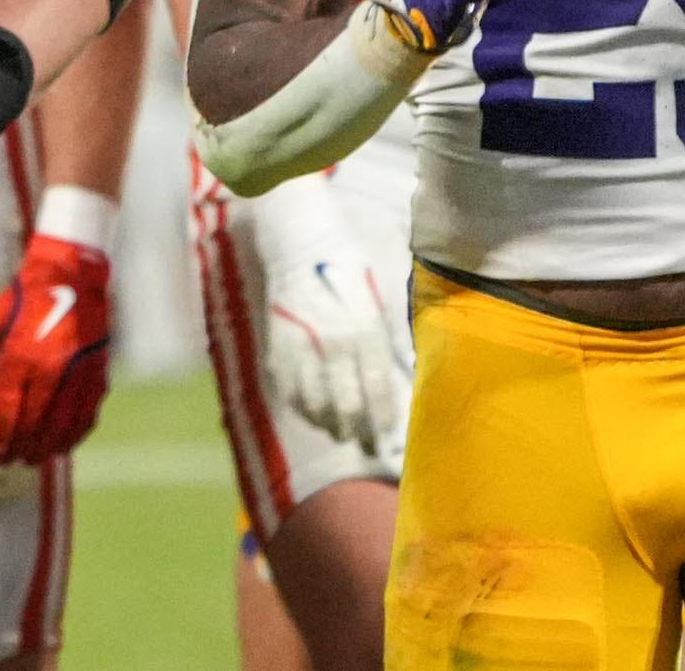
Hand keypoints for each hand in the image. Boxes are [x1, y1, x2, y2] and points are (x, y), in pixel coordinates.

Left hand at [0, 232, 111, 466]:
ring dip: (44, 450)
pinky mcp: (98, 374)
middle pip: (33, 426)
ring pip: (61, 428)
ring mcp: (79, 374)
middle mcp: (52, 369)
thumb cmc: (25, 296)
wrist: (72, 271)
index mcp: (21, 356)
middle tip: (6, 462)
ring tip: (30, 460)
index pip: (6, 414)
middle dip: (17, 450)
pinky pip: (86, 417)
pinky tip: (60, 445)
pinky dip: (73, 437)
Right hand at [263, 247, 407, 462]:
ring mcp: (300, 347)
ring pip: (316, 405)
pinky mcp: (277, 347)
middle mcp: (332, 343)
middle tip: (367, 444)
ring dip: (330, 425)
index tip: (390, 435)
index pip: (377, 389)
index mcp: (363, 329)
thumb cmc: (348, 266)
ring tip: (341, 432)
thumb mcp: (378, 296)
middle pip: (347, 405)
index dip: (385, 419)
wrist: (298, 241)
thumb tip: (407, 374)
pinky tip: (314, 413)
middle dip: (360, 432)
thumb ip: (391, 337)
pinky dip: (303, 409)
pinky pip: (290, 392)